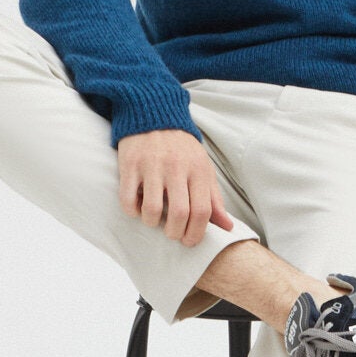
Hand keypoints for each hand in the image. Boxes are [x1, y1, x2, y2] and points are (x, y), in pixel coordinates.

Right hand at [117, 128, 235, 246]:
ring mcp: (152, 166)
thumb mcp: (203, 168)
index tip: (189, 241)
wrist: (154, 115)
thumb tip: (227, 227)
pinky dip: (132, 211)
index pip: (202, 211)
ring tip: (153, 220)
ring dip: (152, 223)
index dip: (196, 233)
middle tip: (172, 234)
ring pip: (151, 209)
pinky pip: (128, 199)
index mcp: (198, 170)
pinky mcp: (130, 164)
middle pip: (179, 213)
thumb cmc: (182, 149)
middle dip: (175, 232)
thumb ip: (214, 199)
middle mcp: (176, 167)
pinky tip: (137, 208)